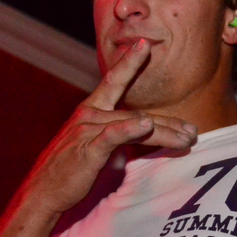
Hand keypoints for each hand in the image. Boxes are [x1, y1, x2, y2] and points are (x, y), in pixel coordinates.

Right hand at [22, 39, 196, 214]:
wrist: (43, 191)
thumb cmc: (69, 170)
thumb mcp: (94, 147)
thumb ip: (116, 137)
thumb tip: (137, 136)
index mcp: (90, 110)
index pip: (113, 81)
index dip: (129, 62)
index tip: (144, 45)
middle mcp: (89, 114)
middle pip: (138, 112)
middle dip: (169, 121)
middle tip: (193, 129)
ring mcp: (88, 129)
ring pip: (134, 125)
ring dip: (165, 132)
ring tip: (187, 137)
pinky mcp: (88, 148)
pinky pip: (114, 135)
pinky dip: (131, 129)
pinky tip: (147, 125)